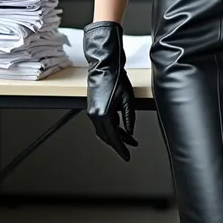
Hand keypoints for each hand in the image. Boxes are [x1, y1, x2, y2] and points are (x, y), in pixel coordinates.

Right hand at [84, 20, 137, 160]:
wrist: (105, 66)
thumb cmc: (117, 78)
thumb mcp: (128, 99)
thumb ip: (129, 118)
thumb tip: (130, 131)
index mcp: (103, 114)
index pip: (113, 138)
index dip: (121, 149)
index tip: (127, 156)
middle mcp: (94, 115)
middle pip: (106, 137)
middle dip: (119, 143)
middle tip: (130, 147)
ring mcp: (91, 111)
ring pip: (103, 131)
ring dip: (115, 136)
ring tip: (128, 138)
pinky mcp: (92, 107)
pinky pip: (101, 124)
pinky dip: (110, 128)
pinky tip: (120, 128)